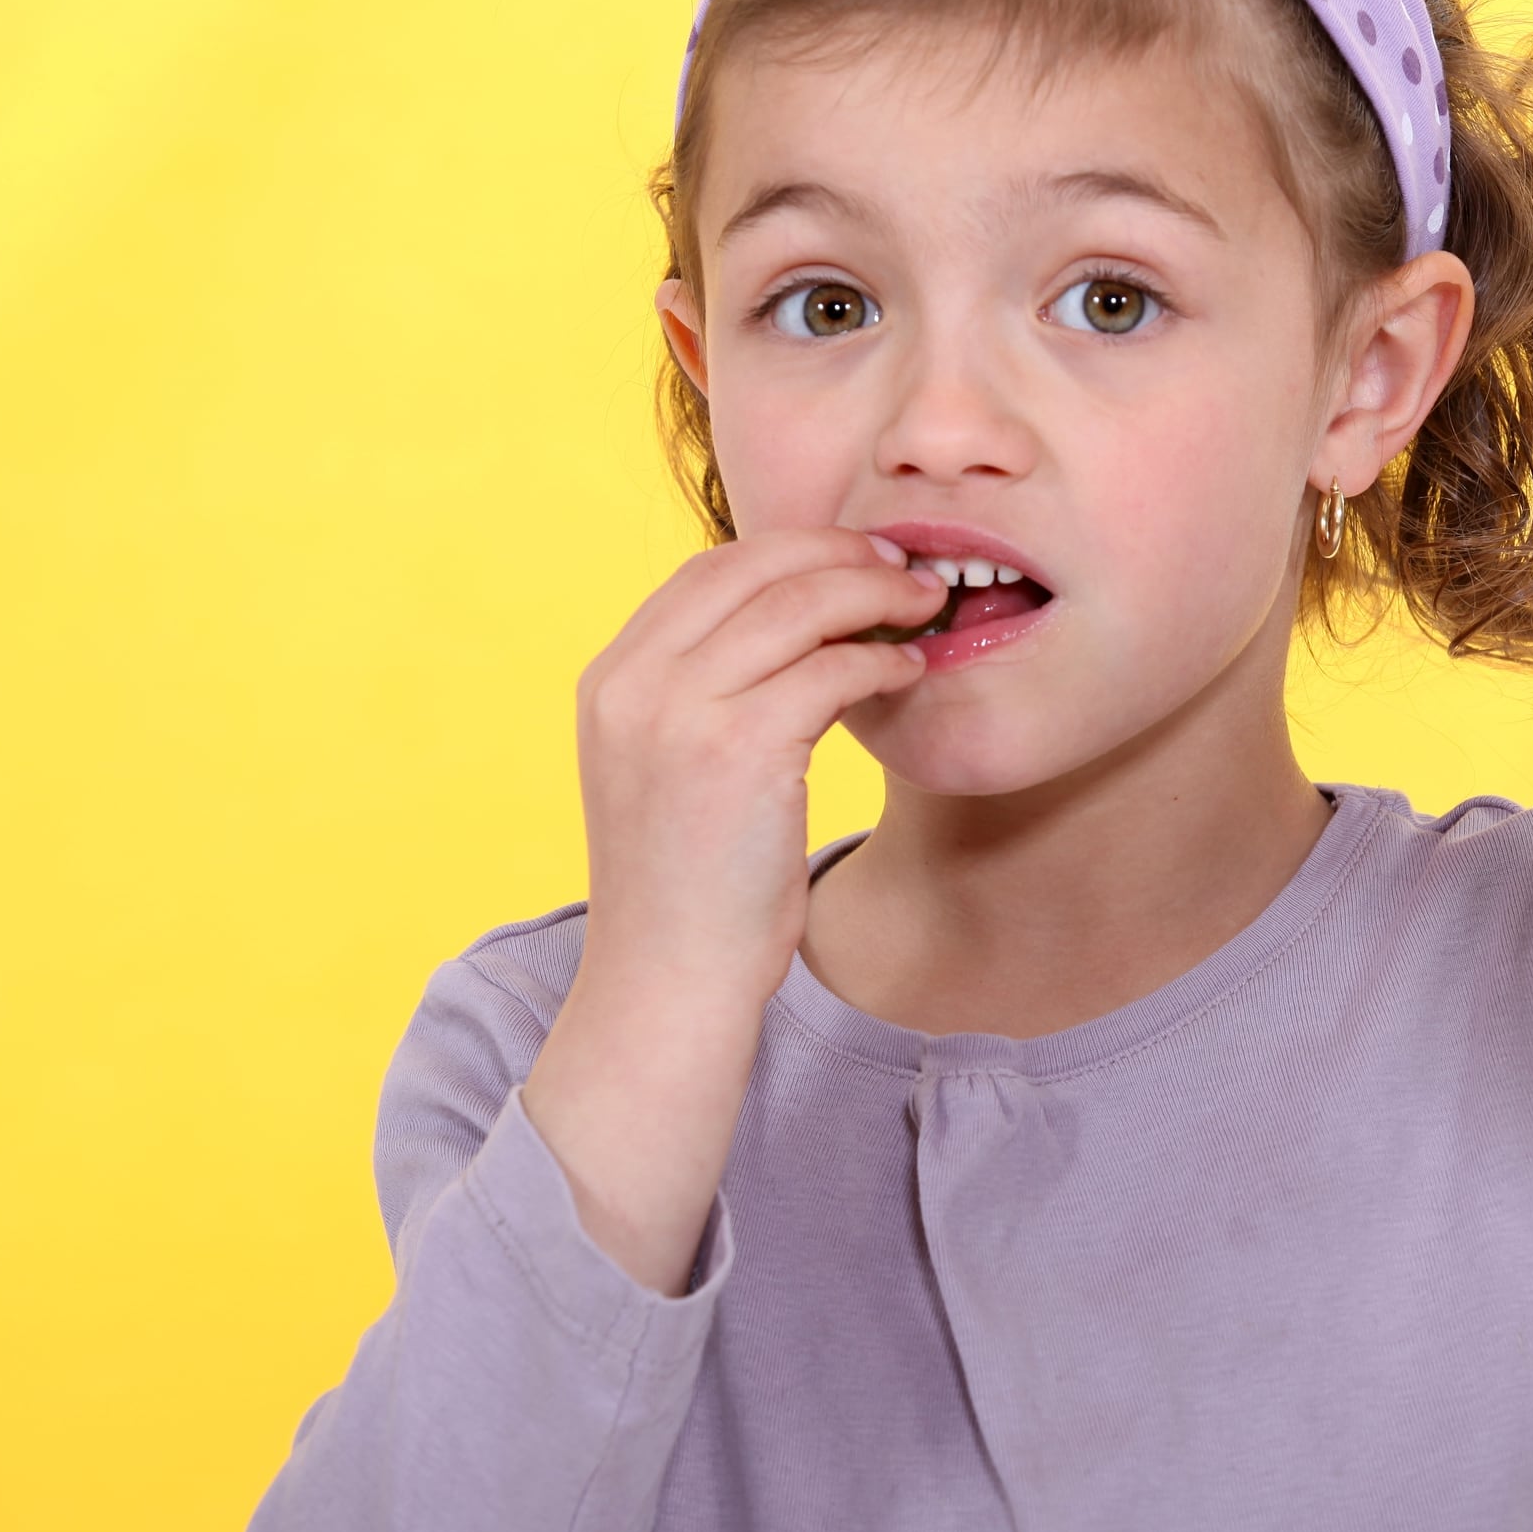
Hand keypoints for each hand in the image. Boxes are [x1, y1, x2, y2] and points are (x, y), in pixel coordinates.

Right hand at [564, 525, 944, 1002]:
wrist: (669, 982)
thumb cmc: (689, 888)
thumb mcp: (667, 769)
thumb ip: (703, 694)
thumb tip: (793, 625)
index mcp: (610, 680)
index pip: (706, 570)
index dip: (788, 549)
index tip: (850, 555)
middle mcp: (633, 684)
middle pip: (753, 568)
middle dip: (838, 554)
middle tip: (903, 564)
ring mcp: (678, 713)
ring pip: (798, 606)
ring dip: (873, 595)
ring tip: (922, 606)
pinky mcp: (736, 751)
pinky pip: (831, 670)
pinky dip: (879, 659)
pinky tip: (907, 670)